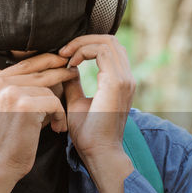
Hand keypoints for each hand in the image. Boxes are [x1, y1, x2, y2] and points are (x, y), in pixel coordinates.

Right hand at [0, 53, 77, 188]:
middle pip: (36, 71)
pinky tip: (57, 127)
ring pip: (46, 89)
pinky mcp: (24, 105)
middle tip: (73, 73)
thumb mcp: (1, 108)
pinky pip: (53, 102)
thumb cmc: (4, 143)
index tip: (60, 63)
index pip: (22, 65)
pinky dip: (59, 115)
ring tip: (57, 122)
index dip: (44, 62)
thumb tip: (45, 71)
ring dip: (57, 106)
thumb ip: (14, 89)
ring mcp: (9, 92)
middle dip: (58, 71)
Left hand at [58, 35, 134, 165]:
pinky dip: (84, 51)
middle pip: (111, 40)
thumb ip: (74, 84)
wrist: (98, 152)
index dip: (87, 45)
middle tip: (64, 51)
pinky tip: (71, 63)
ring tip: (66, 55)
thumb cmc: (89, 133)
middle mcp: (127, 77)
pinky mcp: (116, 82)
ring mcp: (124, 79)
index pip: (109, 48)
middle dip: (85, 40)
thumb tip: (67, 69)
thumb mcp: (77, 102)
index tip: (66, 56)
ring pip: (107, 42)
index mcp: (120, 81)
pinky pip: (102, 52)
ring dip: (83, 44)